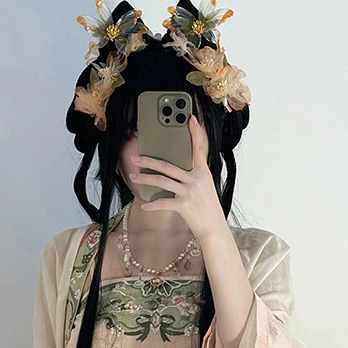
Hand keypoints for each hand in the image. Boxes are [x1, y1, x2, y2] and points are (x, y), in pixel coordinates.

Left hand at [128, 114, 226, 240]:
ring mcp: (189, 192)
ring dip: (145, 179)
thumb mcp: (205, 189)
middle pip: (168, 166)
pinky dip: (152, 205)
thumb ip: (194, 177)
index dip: (195, 133)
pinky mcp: (184, 205)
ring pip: (161, 181)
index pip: (199, 149)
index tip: (190, 119)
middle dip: (149, 161)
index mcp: (203, 173)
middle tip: (136, 158)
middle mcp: (196, 179)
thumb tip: (175, 172)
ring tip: (134, 178)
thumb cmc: (208, 210)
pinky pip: (163, 202)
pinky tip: (144, 205)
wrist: (214, 229)